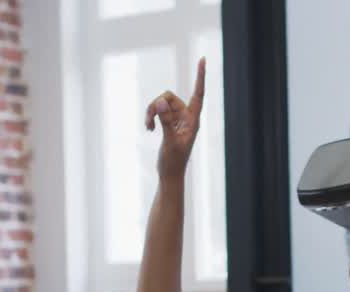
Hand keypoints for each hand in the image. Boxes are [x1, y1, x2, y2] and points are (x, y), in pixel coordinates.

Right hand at [145, 57, 206, 178]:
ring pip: (161, 103)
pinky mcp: (169, 123)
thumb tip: (161, 101)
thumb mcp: (169, 142)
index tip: (202, 59)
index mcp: (193, 121)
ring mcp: (177, 119)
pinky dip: (151, 116)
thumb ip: (166, 121)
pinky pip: (158, 111)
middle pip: (170, 97)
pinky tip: (148, 128)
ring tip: (147, 126)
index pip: (198, 94)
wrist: (170, 174)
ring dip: (151, 112)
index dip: (200, 77)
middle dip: (156, 105)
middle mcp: (186, 117)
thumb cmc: (173, 162)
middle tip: (148, 120)